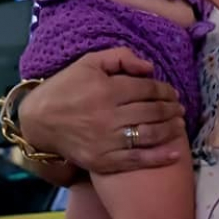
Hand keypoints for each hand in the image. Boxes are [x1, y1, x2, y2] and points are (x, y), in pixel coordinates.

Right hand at [17, 48, 185, 173]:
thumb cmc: (65, 88)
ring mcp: (106, 141)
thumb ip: (120, 57)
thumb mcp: (88, 63)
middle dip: (171, 109)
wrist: (38, 122)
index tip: (172, 92)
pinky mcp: (102, 161)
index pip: (147, 89)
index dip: (165, 90)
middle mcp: (108, 116)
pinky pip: (137, 160)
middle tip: (180, 108)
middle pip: (152, 112)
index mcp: (106, 90)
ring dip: (170, 130)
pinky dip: (159, 157)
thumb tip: (149, 68)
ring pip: (149, 134)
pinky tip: (175, 153)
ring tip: (180, 125)